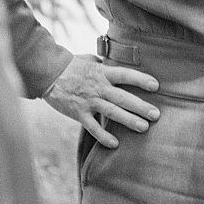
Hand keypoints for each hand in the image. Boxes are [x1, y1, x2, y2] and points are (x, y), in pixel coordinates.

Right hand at [43, 54, 158, 147]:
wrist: (48, 74)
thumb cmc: (71, 65)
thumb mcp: (90, 59)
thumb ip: (105, 63)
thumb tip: (115, 62)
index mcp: (102, 72)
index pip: (125, 74)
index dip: (140, 79)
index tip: (156, 86)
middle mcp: (98, 87)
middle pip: (122, 97)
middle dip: (140, 106)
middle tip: (156, 115)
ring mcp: (89, 102)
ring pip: (112, 113)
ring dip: (129, 121)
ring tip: (144, 127)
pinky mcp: (79, 114)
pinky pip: (93, 127)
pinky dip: (103, 136)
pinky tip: (115, 144)